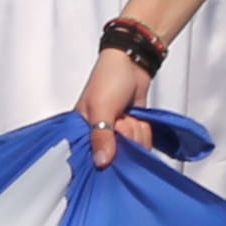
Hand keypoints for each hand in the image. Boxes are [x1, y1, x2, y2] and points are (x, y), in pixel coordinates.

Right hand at [76, 46, 159, 167]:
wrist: (133, 63)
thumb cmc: (109, 78)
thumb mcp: (101, 107)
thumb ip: (101, 136)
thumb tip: (101, 162)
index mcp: (81, 131)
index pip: (90, 158)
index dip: (104, 154)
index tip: (112, 138)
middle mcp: (98, 137)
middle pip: (116, 157)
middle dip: (125, 136)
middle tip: (121, 117)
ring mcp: (117, 136)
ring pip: (132, 151)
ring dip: (136, 131)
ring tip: (128, 114)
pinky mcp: (131, 133)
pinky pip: (141, 144)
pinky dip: (144, 131)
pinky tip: (137, 118)